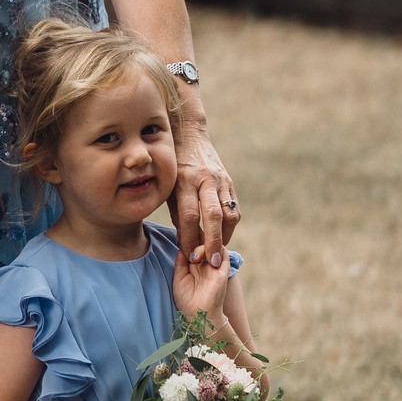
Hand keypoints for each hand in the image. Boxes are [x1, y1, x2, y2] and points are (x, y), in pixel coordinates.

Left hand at [170, 232, 231, 327]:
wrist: (199, 317)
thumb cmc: (186, 301)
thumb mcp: (178, 279)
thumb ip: (180, 262)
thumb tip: (180, 246)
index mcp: (194, 265)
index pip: (193, 244)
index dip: (188, 237)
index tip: (178, 234)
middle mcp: (205, 264)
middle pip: (203, 241)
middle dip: (195, 237)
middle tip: (185, 240)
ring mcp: (214, 266)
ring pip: (213, 244)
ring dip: (202, 245)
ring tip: (193, 256)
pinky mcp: (223, 271)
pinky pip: (222, 253)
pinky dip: (213, 249)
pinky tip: (201, 256)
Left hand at [171, 111, 239, 268]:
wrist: (189, 137)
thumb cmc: (173, 168)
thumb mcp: (168, 187)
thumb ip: (177, 214)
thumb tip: (185, 244)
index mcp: (184, 180)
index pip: (188, 215)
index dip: (189, 238)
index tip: (190, 256)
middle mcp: (204, 179)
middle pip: (212, 215)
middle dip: (212, 242)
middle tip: (212, 263)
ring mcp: (220, 180)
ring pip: (229, 214)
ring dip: (225, 237)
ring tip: (218, 252)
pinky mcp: (229, 182)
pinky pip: (234, 209)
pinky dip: (230, 227)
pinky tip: (222, 237)